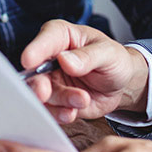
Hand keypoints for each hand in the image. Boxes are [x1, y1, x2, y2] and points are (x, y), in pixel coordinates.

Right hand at [21, 21, 148, 122]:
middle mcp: (50, 58)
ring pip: (42, 95)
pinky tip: (73, 113)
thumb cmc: (114, 60)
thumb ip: (88, 56)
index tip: (29, 61)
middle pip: (34, 72)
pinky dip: (60, 114)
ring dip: (59, 101)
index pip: (45, 40)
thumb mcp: (108, 53)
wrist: (121, 84)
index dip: (35, 50)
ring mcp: (51, 81)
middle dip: (38, 84)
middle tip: (44, 92)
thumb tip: (65, 60)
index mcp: (61, 37)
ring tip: (82, 100)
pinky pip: (50, 110)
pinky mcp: (56, 101)